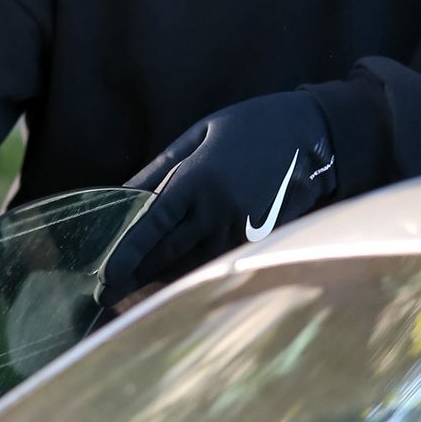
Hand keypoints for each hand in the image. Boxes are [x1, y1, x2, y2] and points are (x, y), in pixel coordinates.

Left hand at [98, 90, 336, 303]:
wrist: (314, 136)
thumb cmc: (252, 126)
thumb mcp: (200, 134)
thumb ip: (160, 167)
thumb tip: (124, 193)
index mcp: (198, 179)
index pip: (154, 224)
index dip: (128, 253)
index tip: (106, 276)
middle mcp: (218, 210)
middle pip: (168, 253)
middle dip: (136, 277)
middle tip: (106, 295)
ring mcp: (241, 229)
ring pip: (192, 264)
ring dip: (162, 278)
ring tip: (133, 288)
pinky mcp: (260, 240)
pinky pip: (218, 262)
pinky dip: (193, 271)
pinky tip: (174, 276)